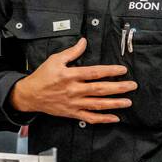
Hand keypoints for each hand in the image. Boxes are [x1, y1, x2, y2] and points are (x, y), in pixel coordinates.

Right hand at [8, 36, 135, 123]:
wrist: (30, 95)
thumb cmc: (42, 76)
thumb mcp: (55, 60)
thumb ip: (71, 52)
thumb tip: (84, 42)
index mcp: (70, 76)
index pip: (94, 73)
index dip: (110, 71)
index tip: (122, 70)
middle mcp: (73, 90)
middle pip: (100, 89)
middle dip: (118, 88)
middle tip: (132, 86)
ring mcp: (73, 103)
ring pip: (97, 104)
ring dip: (114, 103)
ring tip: (128, 102)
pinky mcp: (72, 113)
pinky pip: (89, 117)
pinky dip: (102, 119)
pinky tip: (114, 118)